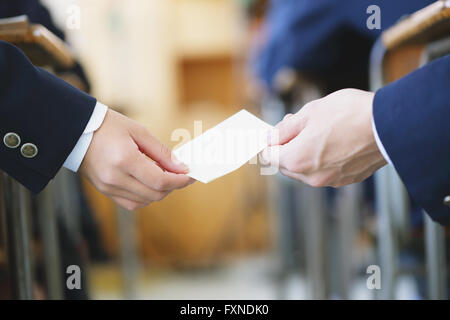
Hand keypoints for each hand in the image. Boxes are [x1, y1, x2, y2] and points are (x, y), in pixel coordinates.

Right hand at [79, 109, 193, 209]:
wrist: (76, 130)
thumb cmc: (108, 126)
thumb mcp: (139, 132)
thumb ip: (161, 152)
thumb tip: (180, 167)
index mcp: (124, 160)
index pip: (160, 180)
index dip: (180, 181)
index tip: (191, 175)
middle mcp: (115, 178)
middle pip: (155, 193)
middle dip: (173, 186)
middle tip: (181, 174)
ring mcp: (108, 187)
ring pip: (146, 201)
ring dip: (160, 191)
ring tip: (165, 176)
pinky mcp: (105, 191)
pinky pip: (132, 203)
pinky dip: (146, 196)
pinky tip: (150, 183)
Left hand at [261, 89, 386, 186]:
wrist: (389, 125)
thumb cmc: (348, 114)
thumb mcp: (309, 112)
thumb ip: (284, 129)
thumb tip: (269, 138)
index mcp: (296, 160)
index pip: (269, 156)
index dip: (269, 142)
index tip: (275, 132)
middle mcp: (310, 177)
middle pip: (286, 165)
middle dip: (286, 148)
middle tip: (296, 126)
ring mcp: (330, 181)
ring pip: (305, 170)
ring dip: (304, 154)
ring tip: (317, 131)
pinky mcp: (347, 180)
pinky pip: (324, 172)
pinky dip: (322, 160)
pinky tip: (333, 142)